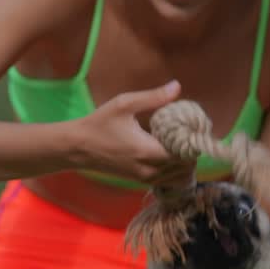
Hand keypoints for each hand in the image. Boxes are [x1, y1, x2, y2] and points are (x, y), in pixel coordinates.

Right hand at [74, 81, 192, 184]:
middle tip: (187, 133)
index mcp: (148, 151)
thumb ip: (154, 97)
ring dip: (184, 161)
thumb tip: (177, 86)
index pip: (185, 153)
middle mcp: (149, 170)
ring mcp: (145, 178)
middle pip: (186, 166)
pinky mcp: (140, 181)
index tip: (190, 127)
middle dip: (190, 150)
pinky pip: (168, 181)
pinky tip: (169, 154)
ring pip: (180, 177)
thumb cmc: (100, 124)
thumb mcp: (124, 104)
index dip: (192, 141)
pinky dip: (175, 170)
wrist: (77, 148)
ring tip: (179, 143)